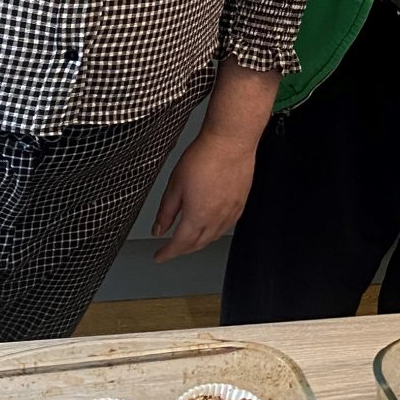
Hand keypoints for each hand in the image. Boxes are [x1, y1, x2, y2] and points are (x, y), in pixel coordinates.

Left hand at [152, 127, 259, 261]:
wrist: (230, 143)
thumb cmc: (204, 157)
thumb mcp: (175, 185)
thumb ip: (166, 212)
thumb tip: (159, 229)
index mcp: (197, 216)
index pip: (180, 244)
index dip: (167, 253)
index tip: (160, 256)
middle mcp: (216, 219)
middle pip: (197, 244)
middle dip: (182, 250)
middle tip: (171, 249)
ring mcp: (231, 212)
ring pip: (213, 238)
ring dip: (199, 243)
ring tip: (189, 240)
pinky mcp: (240, 204)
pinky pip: (227, 227)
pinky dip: (215, 233)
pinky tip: (211, 227)